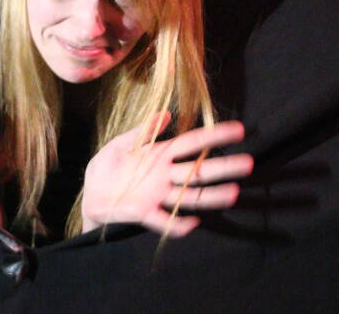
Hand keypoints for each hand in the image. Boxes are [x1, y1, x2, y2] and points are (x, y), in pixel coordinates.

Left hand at [81, 113, 252, 236]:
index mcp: (160, 155)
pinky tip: (194, 222)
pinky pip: (166, 221)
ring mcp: (157, 195)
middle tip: (248, 163)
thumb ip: (142, 131)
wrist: (90, 194)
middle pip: (198, 170)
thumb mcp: (120, 144)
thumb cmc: (107, 167)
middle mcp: (165, 175)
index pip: (191, 143)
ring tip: (234, 193)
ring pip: (190, 196)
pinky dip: (179, 224)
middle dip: (223, 167)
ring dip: (212, 195)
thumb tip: (165, 115)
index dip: (213, 136)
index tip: (238, 130)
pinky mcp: (145, 213)